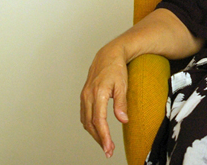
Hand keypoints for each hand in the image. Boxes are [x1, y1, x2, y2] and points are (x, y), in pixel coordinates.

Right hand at [80, 42, 129, 157]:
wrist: (108, 54)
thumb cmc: (117, 68)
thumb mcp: (123, 84)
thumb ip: (121, 103)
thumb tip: (123, 120)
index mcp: (98, 93)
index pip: (99, 121)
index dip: (104, 136)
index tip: (109, 148)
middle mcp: (87, 96)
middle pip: (91, 124)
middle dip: (99, 139)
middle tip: (108, 151)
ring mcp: (84, 96)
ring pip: (86, 121)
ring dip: (94, 134)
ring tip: (104, 143)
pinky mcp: (84, 95)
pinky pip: (84, 114)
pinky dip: (90, 125)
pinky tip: (97, 130)